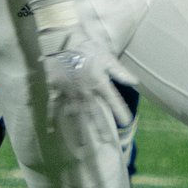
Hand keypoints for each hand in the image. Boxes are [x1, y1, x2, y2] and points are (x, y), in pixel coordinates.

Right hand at [40, 26, 137, 153]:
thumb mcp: (107, 57)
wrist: (63, 40)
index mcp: (99, 83)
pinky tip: (52, 132)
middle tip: (107, 143)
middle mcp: (85, 92)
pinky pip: (54, 107)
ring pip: (76, 115)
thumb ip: (120, 72)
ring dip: (79, 131)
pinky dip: (53, 119)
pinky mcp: (56, 90)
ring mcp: (70, 93)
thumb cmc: (87, 47)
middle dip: (101, 128)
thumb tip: (135, 82)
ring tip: (82, 147)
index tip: (127, 123)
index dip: (121, 112)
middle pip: (95, 114)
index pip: (113, 101)